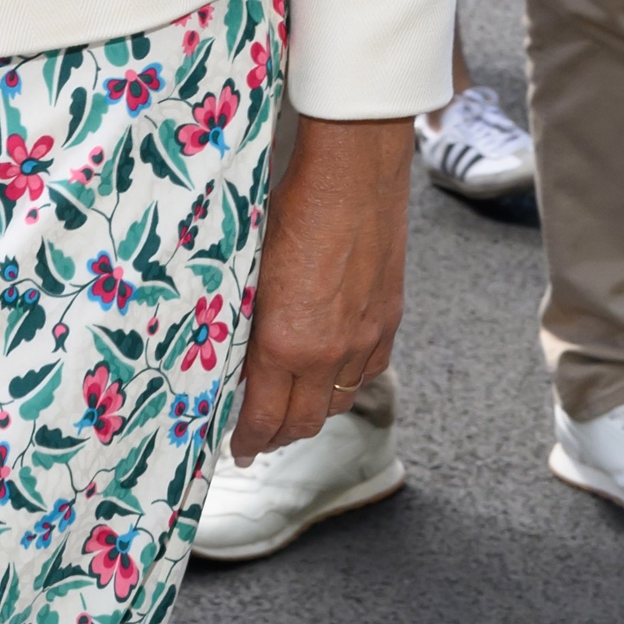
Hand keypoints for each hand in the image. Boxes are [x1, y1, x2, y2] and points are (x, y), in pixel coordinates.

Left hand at [228, 114, 410, 463]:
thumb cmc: (290, 209)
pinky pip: (369, 370)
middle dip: (278, 436)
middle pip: (304, 422)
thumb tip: (234, 354)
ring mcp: (364, 338)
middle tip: (260, 436)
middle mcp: (327, 351)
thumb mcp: (248, 269)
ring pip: (340, 401)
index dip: (248, 440)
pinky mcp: (389, 319)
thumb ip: (245, 320)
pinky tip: (332, 370)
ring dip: (315, 411)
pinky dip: (347, 381)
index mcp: (283, 342)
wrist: (352, 173)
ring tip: (294, 407)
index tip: (237, 450)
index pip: (263, 416)